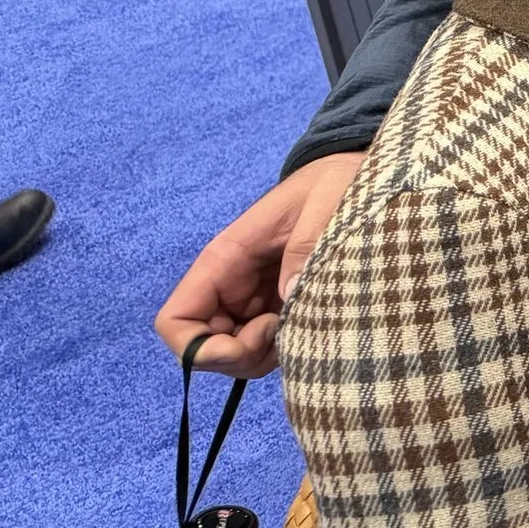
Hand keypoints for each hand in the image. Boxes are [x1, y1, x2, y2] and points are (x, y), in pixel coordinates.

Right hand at [153, 152, 366, 377]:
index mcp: (226, 259)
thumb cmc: (335, 182)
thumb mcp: (327, 200)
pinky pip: (265, 346)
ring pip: (236, 355)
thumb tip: (291, 294)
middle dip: (242, 356)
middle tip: (290, 327)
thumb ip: (308, 243)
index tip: (255, 340)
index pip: (175, 321)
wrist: (353, 171)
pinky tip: (316, 322)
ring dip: (266, 354)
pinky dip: (285, 348)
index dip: (200, 349)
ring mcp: (253, 300)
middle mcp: (230, 285)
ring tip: (309, 320)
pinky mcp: (279, 307)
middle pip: (206, 349)